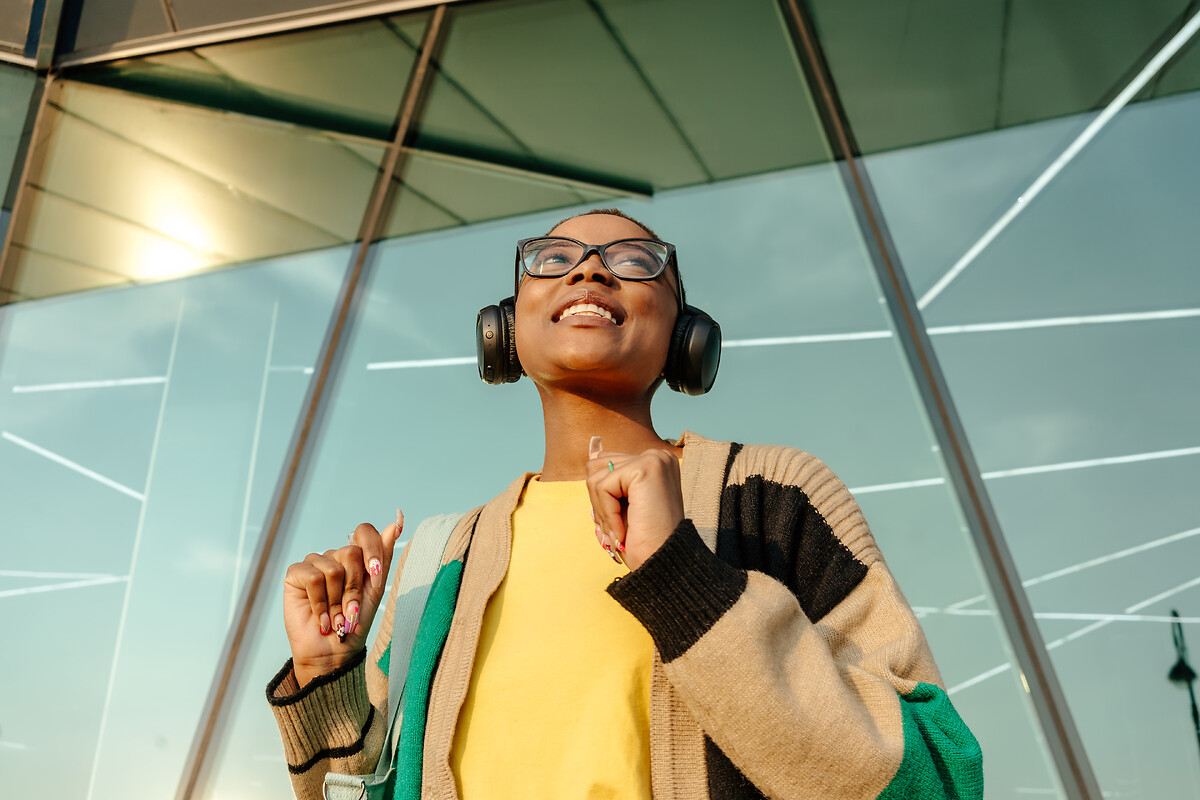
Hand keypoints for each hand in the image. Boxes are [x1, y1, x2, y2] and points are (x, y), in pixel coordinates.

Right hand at [282, 511, 402, 686]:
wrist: (334, 651)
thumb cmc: (355, 623)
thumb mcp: (375, 590)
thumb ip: (383, 556)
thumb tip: (397, 520)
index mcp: (356, 557)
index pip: (364, 532)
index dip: (372, 552)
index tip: (375, 576)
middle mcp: (335, 556)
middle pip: (351, 553)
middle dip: (354, 588)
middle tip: (350, 611)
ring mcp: (314, 563)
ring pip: (333, 568)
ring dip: (337, 601)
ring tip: (335, 617)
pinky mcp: (296, 574)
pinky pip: (313, 578)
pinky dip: (320, 603)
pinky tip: (321, 618)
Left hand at [585, 437, 683, 570]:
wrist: (662, 564)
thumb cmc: (642, 540)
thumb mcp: (620, 504)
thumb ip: (608, 477)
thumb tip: (591, 451)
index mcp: (653, 462)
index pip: (604, 463)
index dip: (602, 497)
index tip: (618, 523)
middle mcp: (657, 456)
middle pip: (596, 466)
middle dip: (599, 502)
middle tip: (617, 529)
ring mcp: (654, 459)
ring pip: (596, 476)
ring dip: (602, 511)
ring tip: (621, 531)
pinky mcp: (646, 468)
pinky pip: (603, 486)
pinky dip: (607, 514)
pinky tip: (625, 531)